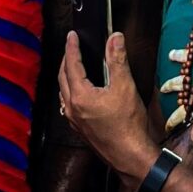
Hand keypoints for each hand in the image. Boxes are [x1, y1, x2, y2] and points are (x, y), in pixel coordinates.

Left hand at [59, 30, 157, 180]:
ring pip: (63, 92)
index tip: (72, 35)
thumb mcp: (125, 87)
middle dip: (66, 60)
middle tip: (71, 47)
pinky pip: (67, 105)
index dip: (72, 48)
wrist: (130, 156)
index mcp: (80, 96)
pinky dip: (70, 91)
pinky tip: (78, 92)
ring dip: (66, 76)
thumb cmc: (128, 124)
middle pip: (63, 77)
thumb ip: (117, 60)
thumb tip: (114, 38)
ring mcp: (73, 120)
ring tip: (73, 66)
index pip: (71, 64)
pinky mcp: (79, 129)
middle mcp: (71, 108)